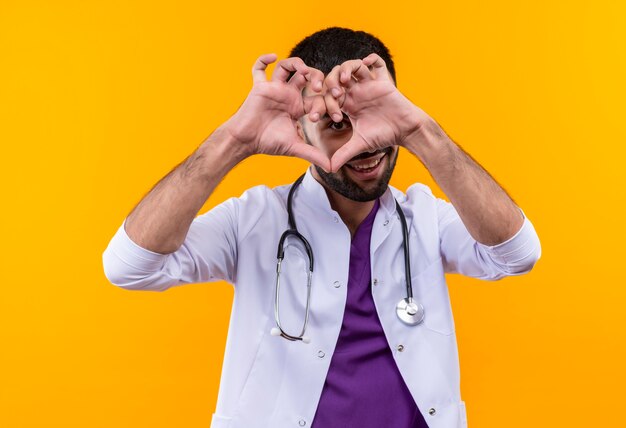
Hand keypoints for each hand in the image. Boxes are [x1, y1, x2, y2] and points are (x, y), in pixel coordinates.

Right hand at [222, 54, 329, 171]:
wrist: (247, 141)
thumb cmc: (268, 144)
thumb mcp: (295, 148)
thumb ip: (314, 155)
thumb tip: (332, 167)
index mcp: (297, 106)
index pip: (316, 97)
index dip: (326, 101)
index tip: (333, 112)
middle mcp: (288, 95)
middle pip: (306, 76)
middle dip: (316, 78)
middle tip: (320, 87)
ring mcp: (274, 89)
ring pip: (287, 66)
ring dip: (298, 65)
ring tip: (304, 72)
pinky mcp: (260, 86)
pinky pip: (259, 68)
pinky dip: (263, 59)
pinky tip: (273, 57)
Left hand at [323, 53, 428, 171]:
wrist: (404, 131)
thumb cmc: (384, 135)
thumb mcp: (360, 144)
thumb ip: (344, 153)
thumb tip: (329, 168)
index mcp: (347, 105)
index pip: (328, 98)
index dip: (322, 105)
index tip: (324, 117)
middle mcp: (355, 92)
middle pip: (334, 79)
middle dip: (329, 85)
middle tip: (333, 96)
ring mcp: (367, 85)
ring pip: (350, 67)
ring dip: (343, 71)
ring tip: (343, 81)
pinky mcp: (380, 81)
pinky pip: (373, 64)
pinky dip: (369, 60)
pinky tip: (363, 66)